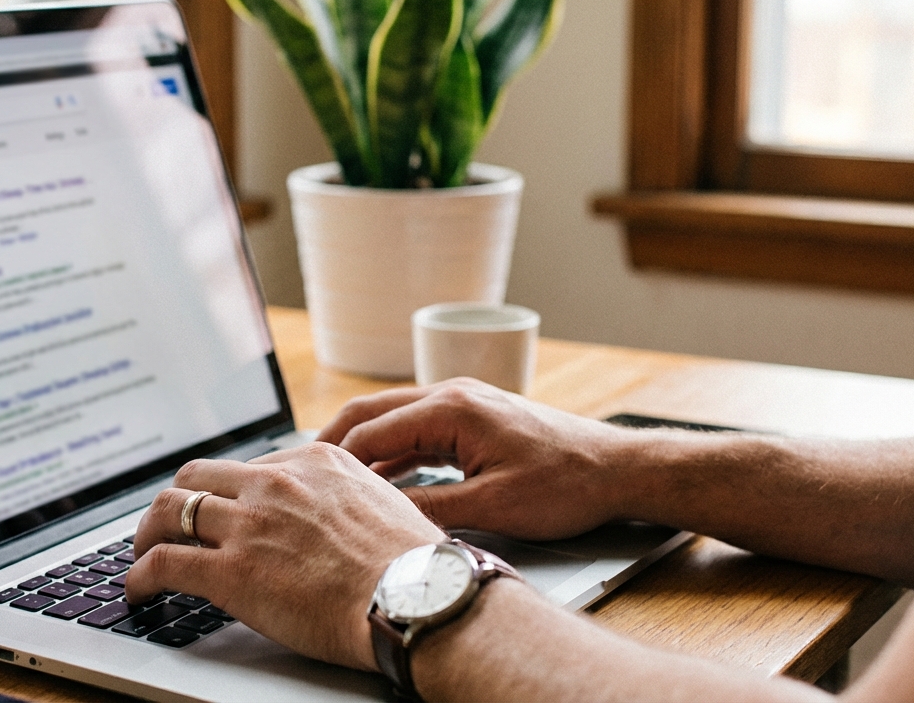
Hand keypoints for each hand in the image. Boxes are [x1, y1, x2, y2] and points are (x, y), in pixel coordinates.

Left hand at [125, 443, 444, 670]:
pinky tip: (140, 591)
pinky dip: (139, 576)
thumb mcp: (384, 505)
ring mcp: (250, 524)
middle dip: (178, 501)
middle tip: (170, 526)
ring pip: (169, 510)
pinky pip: (162, 563)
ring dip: (147, 534)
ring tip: (142, 554)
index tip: (222, 511)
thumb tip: (337, 524)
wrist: (418, 598)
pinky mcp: (230, 571)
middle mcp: (277, 483)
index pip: (250, 466)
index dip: (227, 492)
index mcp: (317, 461)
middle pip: (198, 475)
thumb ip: (347, 503)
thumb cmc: (416, 567)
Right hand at [319, 378, 642, 540]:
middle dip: (332, 443)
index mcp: (452, 408)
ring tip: (327, 479)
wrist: (617, 469)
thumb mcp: (494, 507)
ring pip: (392, 419)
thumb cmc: (567, 483)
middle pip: (372, 412)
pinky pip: (416, 429)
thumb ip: (432, 509)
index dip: (332, 461)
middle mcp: (452, 394)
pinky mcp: (475, 418)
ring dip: (360, 447)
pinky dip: (390, 451)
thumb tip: (382, 519)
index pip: (371, 431)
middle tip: (296, 473)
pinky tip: (379, 479)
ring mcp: (463, 403)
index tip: (303, 484)